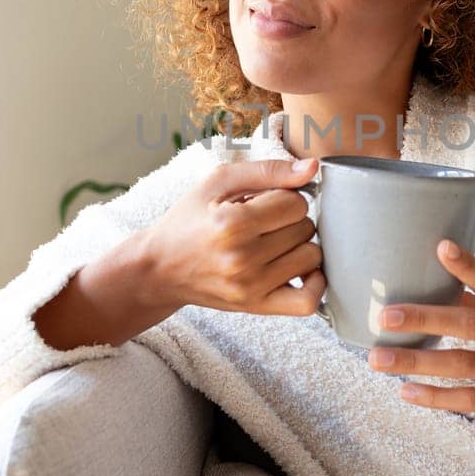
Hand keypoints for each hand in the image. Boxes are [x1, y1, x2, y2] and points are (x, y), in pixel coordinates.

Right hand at [143, 157, 326, 317]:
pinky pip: (307, 302)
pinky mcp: (255, 307)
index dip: (284, 197)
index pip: (295, 203)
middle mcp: (241, 258)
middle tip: (264, 223)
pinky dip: (315, 283)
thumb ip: (268, 170)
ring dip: (300, 246)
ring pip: (311, 257)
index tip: (264, 202)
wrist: (159, 268)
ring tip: (274, 242)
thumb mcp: (219, 182)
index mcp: (231, 223)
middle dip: (290, 220)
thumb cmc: (189, 220)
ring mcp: (250, 287)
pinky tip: (301, 268)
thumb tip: (313, 168)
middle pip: (305, 228)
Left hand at [366, 240, 474, 440]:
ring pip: (465, 363)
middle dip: (423, 316)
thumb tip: (445, 288)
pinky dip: (439, 397)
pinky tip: (408, 394)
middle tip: (384, 315)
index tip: (438, 247)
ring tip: (379, 360)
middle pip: (469, 321)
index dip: (467, 265)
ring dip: (418, 361)